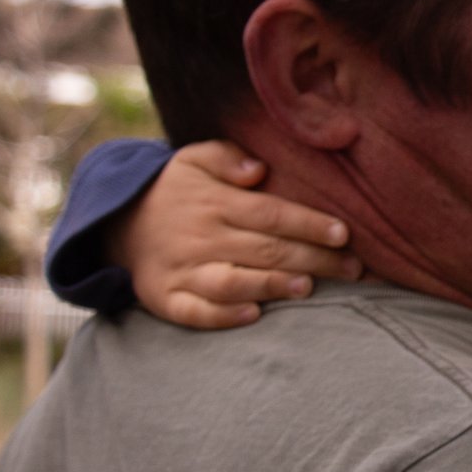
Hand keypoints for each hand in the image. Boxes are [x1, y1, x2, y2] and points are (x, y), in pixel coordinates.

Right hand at [108, 141, 359, 328]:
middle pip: (265, 249)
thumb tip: (259, 169)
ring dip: (273, 285)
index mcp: (215, 203)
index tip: (345, 233)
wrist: (118, 224)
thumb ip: (227, 156)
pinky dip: (224, 315)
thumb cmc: (176, 191)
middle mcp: (201, 237)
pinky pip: (196, 312)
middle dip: (314, 259)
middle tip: (353, 269)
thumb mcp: (194, 159)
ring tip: (309, 287)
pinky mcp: (166, 298)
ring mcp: (182, 270)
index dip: (310, 224)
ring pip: (234, 282)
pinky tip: (254, 314)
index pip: (272, 213)